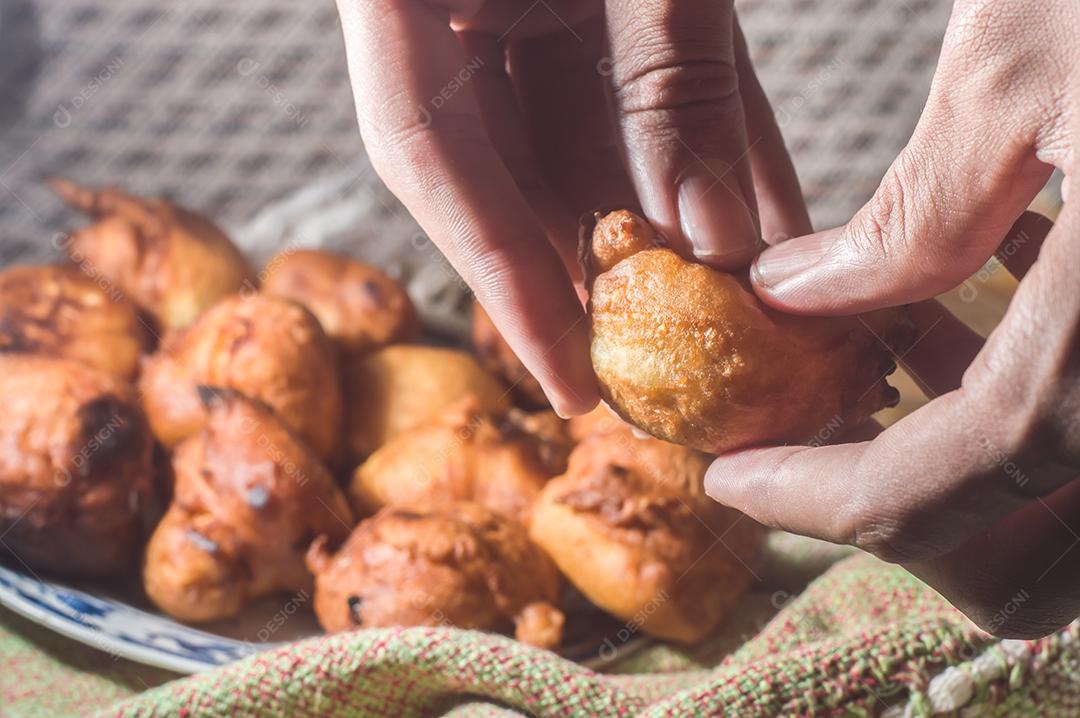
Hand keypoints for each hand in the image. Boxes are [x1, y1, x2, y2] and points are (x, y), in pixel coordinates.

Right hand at [335, 0, 809, 415]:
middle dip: (616, 270)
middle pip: (519, 174)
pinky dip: (712, 150)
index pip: (430, 159)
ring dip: (683, 222)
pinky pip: (660, 86)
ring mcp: (530, 6)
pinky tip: (770, 221)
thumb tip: (714, 228)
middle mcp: (456, 18)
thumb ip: (664, 71)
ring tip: (758, 308)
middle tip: (689, 363)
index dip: (503, 282)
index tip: (573, 384)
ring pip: (600, 141)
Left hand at [707, 0, 1079, 637]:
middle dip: (905, 519)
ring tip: (890, 337)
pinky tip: (997, 280)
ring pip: (1074, 511)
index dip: (814, 497)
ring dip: (965, 461)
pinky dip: (1038, 396)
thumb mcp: (1023, 68)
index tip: (731, 476)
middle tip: (817, 431)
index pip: (941, 488)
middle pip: (1031, 564)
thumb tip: (798, 293)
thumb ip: (910, 215)